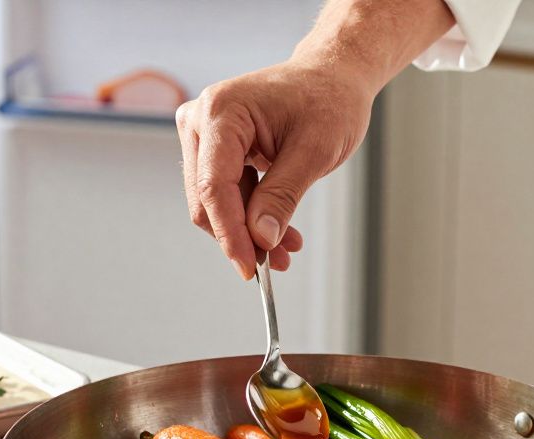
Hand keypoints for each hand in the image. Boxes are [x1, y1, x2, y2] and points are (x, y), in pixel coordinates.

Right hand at [176, 60, 376, 279]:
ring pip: (214, 203)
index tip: (248, 267)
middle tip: (276, 262)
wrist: (332, 77)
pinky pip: (225, 195)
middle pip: (206, 199)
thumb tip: (260, 239)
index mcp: (221, 111)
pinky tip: (278, 233)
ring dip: (248, 231)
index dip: (229, 233)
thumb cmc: (328, 99)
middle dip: (240, 235)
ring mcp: (204, 134)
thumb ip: (283, 195)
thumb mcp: (315, 150)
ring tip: (286, 249)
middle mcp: (201, 120)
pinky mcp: (215, 149)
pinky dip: (250, 217)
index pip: (214, 186)